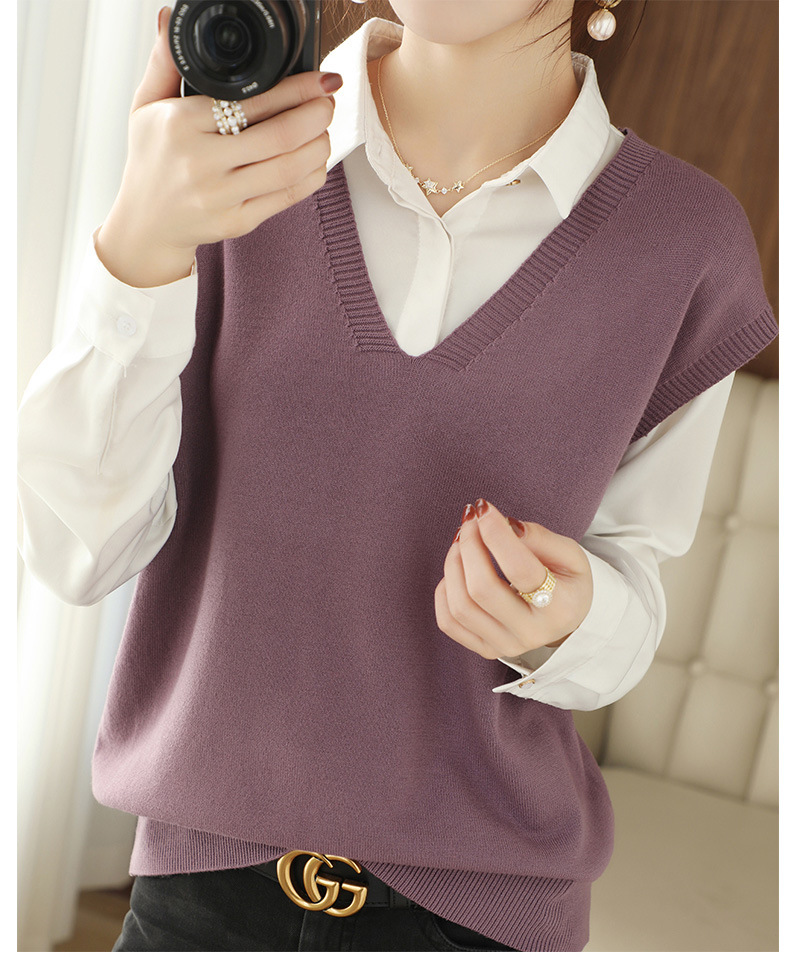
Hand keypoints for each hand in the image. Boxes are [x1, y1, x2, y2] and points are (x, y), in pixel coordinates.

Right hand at [96, 5, 338, 286]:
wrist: (145, 224)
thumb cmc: (150, 161)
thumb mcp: (145, 107)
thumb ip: (163, 63)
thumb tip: (168, 19)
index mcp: (182, 125)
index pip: (251, 102)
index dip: (296, 89)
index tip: (320, 80)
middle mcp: (201, 162)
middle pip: (279, 137)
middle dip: (315, 116)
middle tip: (327, 103)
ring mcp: (221, 196)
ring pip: (288, 169)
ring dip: (318, 147)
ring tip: (323, 131)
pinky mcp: (236, 222)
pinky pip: (285, 198)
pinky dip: (310, 178)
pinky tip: (316, 162)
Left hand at [434, 499, 592, 659]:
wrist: (565, 618)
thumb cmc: (565, 581)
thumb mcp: (569, 555)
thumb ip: (540, 537)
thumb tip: (505, 526)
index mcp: (559, 607)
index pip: (519, 569)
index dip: (496, 534)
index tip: (484, 508)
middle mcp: (531, 633)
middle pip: (482, 589)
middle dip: (469, 546)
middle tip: (471, 521)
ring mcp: (505, 645)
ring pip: (461, 606)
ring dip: (453, 564)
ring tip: (462, 541)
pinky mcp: (484, 649)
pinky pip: (448, 622)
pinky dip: (444, 590)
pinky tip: (457, 570)